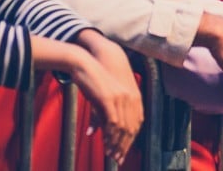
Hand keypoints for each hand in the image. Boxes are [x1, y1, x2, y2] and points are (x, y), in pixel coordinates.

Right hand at [68, 48, 143, 163]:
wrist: (86, 65)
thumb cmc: (93, 81)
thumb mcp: (101, 99)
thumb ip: (100, 115)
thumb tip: (92, 132)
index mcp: (133, 96)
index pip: (136, 123)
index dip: (131, 139)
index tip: (124, 152)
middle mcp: (131, 98)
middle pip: (132, 128)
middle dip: (125, 146)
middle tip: (118, 158)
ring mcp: (121, 98)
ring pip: (123, 128)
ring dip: (117, 144)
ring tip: (111, 155)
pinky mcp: (110, 99)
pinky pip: (113, 123)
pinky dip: (110, 136)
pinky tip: (105, 144)